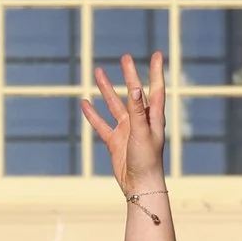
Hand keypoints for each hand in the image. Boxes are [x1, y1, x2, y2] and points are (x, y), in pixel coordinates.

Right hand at [81, 51, 166, 200]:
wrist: (140, 185)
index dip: (156, 72)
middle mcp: (140, 120)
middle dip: (129, 75)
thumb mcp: (142, 133)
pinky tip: (85, 103)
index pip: (155, 89)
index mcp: (153, 117)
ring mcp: (126, 130)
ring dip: (106, 90)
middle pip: (133, 92)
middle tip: (124, 58)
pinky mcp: (114, 141)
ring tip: (98, 73)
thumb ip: (138, 111)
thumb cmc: (147, 160)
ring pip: (114, 105)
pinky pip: (101, 124)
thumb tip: (136, 89)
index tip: (156, 54)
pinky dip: (93, 114)